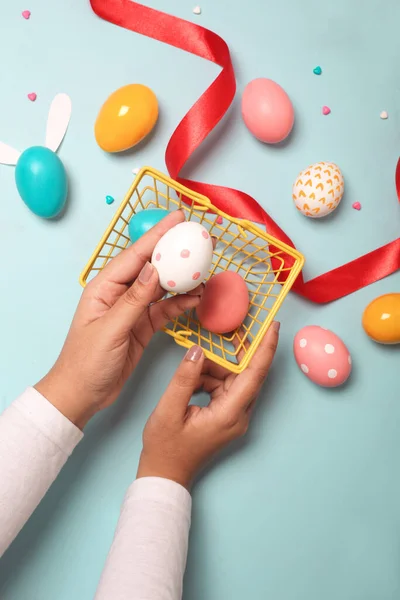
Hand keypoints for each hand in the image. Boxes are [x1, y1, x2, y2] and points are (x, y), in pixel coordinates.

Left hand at [35, 210, 202, 429]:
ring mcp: (133, 310)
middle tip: (198, 239)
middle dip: (174, 253)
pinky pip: (166, 310)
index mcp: (104, 287)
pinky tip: (197, 297)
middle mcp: (119, 294)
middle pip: (151, 266)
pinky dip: (181, 304)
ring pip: (162, 288)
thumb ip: (134, 299)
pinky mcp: (143, 326)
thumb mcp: (111, 329)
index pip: (135, 255)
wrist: (82, 395)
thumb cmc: (86, 362)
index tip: (178, 219)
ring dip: (182, 280)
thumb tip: (154, 268)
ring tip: (204, 269)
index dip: (158, 235)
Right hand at [137, 322, 279, 488]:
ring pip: (232, 379)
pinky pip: (224, 387)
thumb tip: (198, 350)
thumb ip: (184, 378)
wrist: (165, 474)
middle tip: (223, 333)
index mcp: (230, 414)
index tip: (273, 326)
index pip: (255, 375)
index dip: (265, 348)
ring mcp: (234, 417)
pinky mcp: (227, 416)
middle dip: (232, 354)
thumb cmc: (165, 447)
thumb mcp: (168, 410)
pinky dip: (209, 379)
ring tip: (190, 369)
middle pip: (245, 374)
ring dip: (213, 369)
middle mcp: (239, 415)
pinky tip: (191, 381)